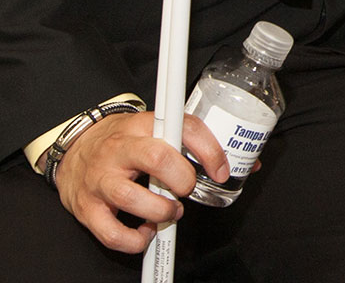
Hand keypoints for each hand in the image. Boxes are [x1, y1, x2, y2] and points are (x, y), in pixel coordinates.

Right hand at [44, 110, 228, 252]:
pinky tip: (145, 232)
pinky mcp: (87, 208)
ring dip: (161, 211)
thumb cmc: (125, 140)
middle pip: (158, 158)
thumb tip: (246, 165)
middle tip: (188, 189)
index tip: (221, 170)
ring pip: (132, 197)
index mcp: (145, 125)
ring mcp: (102, 179)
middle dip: (183, 180)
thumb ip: (195, 144)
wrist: (76, 148)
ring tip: (170, 211)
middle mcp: (122, 148)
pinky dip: (134, 240)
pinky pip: (111, 232)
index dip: (209, 150)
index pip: (184, 127)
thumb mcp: (157, 130)